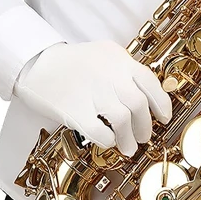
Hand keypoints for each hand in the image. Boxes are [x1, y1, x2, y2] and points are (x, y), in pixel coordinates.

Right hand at [13, 40, 171, 156]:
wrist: (36, 64)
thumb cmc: (71, 62)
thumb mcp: (103, 53)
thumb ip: (124, 69)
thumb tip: (146, 93)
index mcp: (118, 59)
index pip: (150, 82)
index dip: (161, 103)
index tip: (164, 117)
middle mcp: (108, 74)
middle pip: (139, 104)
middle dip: (145, 125)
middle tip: (144, 136)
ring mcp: (92, 92)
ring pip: (123, 120)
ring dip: (129, 138)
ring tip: (128, 146)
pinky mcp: (75, 110)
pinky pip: (100, 132)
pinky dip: (108, 140)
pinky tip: (108, 142)